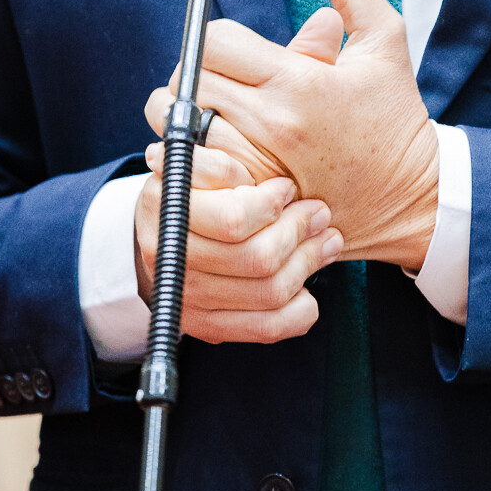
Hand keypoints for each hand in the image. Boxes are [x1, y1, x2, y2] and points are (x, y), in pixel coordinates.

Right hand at [134, 138, 341, 344]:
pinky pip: (268, 328)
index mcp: (170, 213)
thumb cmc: (191, 190)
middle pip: (258, 259)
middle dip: (300, 231)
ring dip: (308, 263)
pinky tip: (308, 286)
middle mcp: (175, 264)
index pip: (235, 219)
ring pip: (270, 292)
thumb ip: (217, 163)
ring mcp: (190, 302)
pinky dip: (299, 309)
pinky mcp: (209, 327)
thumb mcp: (194, 162)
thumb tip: (249, 176)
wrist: (162, 237)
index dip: (272, 204)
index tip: (288, 188)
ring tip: (328, 240)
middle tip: (321, 213)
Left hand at [144, 0, 438, 268]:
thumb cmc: (396, 112)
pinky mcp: (253, 200)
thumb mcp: (385, 34)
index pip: (214, 43)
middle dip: (199, 72)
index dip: (218, 38)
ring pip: (184, 125)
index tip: (238, 49)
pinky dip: (197, 153)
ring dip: (193, 112)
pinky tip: (223, 147)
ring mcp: (261, 167)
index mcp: (301, 82)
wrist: (415, 195)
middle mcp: (274, 125)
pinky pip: (196, 167)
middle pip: (188, 82)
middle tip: (227, 78)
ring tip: (222, 110)